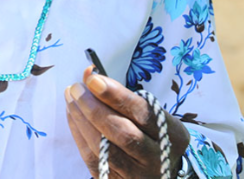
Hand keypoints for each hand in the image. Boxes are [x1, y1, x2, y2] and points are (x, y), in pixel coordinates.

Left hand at [65, 66, 189, 178]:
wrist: (158, 170)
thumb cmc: (150, 133)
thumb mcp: (149, 112)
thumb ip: (122, 94)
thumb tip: (90, 74)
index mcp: (172, 135)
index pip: (143, 113)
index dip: (117, 96)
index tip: (94, 79)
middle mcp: (157, 159)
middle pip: (123, 134)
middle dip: (95, 108)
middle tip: (77, 88)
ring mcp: (137, 175)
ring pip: (104, 149)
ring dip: (82, 120)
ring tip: (71, 98)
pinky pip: (93, 158)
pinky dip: (79, 134)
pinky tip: (72, 114)